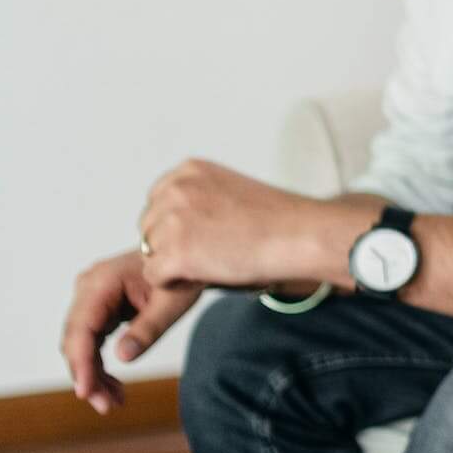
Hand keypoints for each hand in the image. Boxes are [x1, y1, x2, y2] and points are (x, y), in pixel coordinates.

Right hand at [60, 250, 202, 414]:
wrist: (187, 256)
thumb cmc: (182, 275)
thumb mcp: (172, 302)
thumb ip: (148, 328)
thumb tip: (123, 357)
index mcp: (101, 282)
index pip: (81, 329)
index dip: (81, 363)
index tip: (85, 392)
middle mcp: (87, 288)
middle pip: (76, 341)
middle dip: (88, 376)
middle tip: (107, 406)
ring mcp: (90, 298)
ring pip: (81, 345)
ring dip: (93, 375)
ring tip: (114, 402)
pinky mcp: (98, 309)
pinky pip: (91, 342)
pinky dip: (100, 365)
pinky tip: (114, 387)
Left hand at [136, 158, 347, 290]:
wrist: (303, 235)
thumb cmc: (279, 220)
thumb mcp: (232, 191)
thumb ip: (199, 199)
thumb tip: (175, 225)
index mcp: (189, 170)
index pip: (157, 203)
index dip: (179, 226)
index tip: (210, 234)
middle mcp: (175, 189)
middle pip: (149, 227)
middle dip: (173, 244)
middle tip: (215, 251)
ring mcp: (173, 220)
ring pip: (150, 252)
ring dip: (176, 263)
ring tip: (216, 261)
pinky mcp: (175, 252)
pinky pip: (155, 275)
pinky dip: (176, 282)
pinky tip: (209, 274)